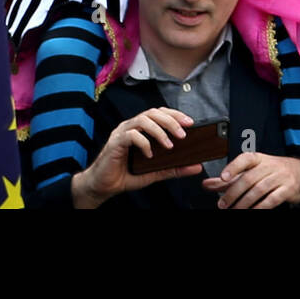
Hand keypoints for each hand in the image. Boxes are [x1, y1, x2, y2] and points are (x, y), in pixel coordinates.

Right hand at [69, 107, 201, 208]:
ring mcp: (122, 132)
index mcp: (140, 129)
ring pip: (143, 120)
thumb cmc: (126, 175)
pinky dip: (144, 143)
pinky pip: (131, 135)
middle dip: (171, 120)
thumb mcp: (154, 172)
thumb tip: (196, 167)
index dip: (175, 114)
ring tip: (169, 145)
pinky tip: (150, 155)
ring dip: (159, 131)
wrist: (102, 187)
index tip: (190, 123)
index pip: (160, 113)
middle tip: (183, 134)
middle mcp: (131, 126)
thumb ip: (174, 168)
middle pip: (153, 112)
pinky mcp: (115, 142)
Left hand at [202, 152, 299, 208]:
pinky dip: (260, 207)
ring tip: (234, 211)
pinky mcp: (288, 189)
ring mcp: (280, 177)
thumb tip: (207, 184)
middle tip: (222, 204)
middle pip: (249, 178)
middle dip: (233, 193)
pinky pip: (272, 199)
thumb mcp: (253, 171)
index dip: (233, 167)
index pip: (245, 159)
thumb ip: (230, 178)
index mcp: (259, 159)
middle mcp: (270, 165)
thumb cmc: (274, 171)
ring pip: (259, 190)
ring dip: (244, 203)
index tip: (223, 177)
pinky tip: (253, 211)